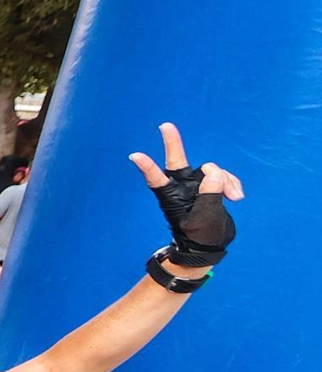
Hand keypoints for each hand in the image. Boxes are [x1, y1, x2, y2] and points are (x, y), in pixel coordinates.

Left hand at [129, 122, 239, 266]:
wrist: (211, 245)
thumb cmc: (200, 236)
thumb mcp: (205, 218)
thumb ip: (211, 194)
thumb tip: (214, 172)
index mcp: (171, 197)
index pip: (156, 179)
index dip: (147, 167)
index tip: (134, 155)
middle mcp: (182, 187)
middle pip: (177, 161)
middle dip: (173, 143)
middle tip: (164, 126)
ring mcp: (197, 185)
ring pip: (212, 170)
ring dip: (226, 180)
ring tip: (234, 197)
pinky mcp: (212, 186)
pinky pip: (223, 176)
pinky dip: (232, 183)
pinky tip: (237, 196)